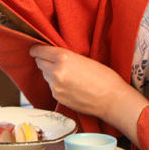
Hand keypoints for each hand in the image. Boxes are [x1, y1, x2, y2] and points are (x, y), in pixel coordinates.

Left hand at [28, 45, 147, 129]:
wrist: (111, 99)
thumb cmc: (103, 77)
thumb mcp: (83, 58)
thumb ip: (64, 56)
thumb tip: (50, 56)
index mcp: (63, 57)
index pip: (38, 51)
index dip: (37, 50)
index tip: (37, 50)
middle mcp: (55, 71)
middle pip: (39, 62)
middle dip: (45, 61)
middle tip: (56, 62)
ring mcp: (55, 86)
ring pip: (45, 75)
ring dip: (51, 74)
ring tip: (68, 75)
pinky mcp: (57, 97)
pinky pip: (51, 87)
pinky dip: (57, 85)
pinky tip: (71, 86)